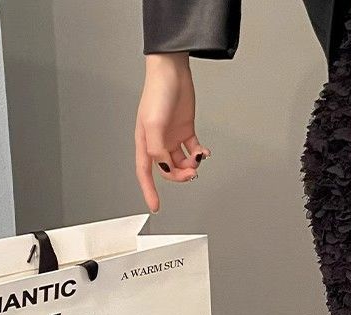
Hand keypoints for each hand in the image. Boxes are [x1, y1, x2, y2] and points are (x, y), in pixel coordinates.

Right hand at [135, 53, 210, 211]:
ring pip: (182, 162)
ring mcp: (172, 137)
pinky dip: (200, 154)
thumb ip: (157, 149)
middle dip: (180, 175)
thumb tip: (165, 167)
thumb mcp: (153, 124)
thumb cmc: (157, 93)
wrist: (172, 71)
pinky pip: (193, 150)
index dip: (149, 191)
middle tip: (191, 173)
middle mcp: (158, 142)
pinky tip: (205, 152)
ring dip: (191, 165)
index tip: (155, 206)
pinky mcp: (186, 130)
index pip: (145, 174)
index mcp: (145, 142)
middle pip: (168, 171)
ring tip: (199, 159)